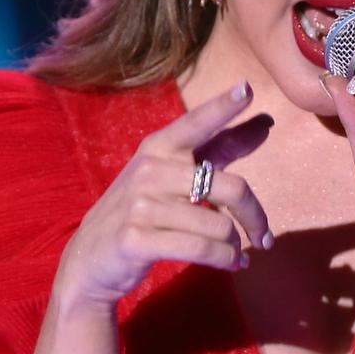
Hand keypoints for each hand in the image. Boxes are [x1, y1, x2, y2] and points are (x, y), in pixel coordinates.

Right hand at [53, 81, 273, 311]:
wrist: (90, 260)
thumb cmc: (141, 214)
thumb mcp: (169, 177)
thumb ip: (215, 152)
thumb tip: (264, 124)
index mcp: (158, 148)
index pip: (197, 122)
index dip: (224, 107)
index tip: (248, 89)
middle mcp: (150, 170)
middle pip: (231, 188)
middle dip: (255, 216)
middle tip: (264, 236)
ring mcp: (141, 205)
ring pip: (220, 226)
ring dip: (235, 247)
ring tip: (236, 254)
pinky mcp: (138, 240)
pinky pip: (202, 249)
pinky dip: (225, 260)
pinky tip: (231, 264)